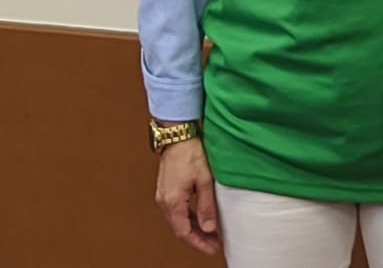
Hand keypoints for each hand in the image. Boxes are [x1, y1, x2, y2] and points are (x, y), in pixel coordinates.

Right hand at [154, 138, 219, 254]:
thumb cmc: (191, 154)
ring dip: (193, 229)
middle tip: (214, 244)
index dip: (199, 243)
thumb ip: (206, 206)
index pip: (184, 232)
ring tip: (210, 235)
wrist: (177, 137)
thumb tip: (209, 228)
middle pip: (180, 229)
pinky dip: (188, 218)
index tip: (212, 249)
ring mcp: (163, 196)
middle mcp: (164, 202)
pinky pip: (176, 211)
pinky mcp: (166, 190)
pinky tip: (200, 219)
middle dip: (197, 239)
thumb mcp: (205, 181)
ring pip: (178, 220)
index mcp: (173, 202)